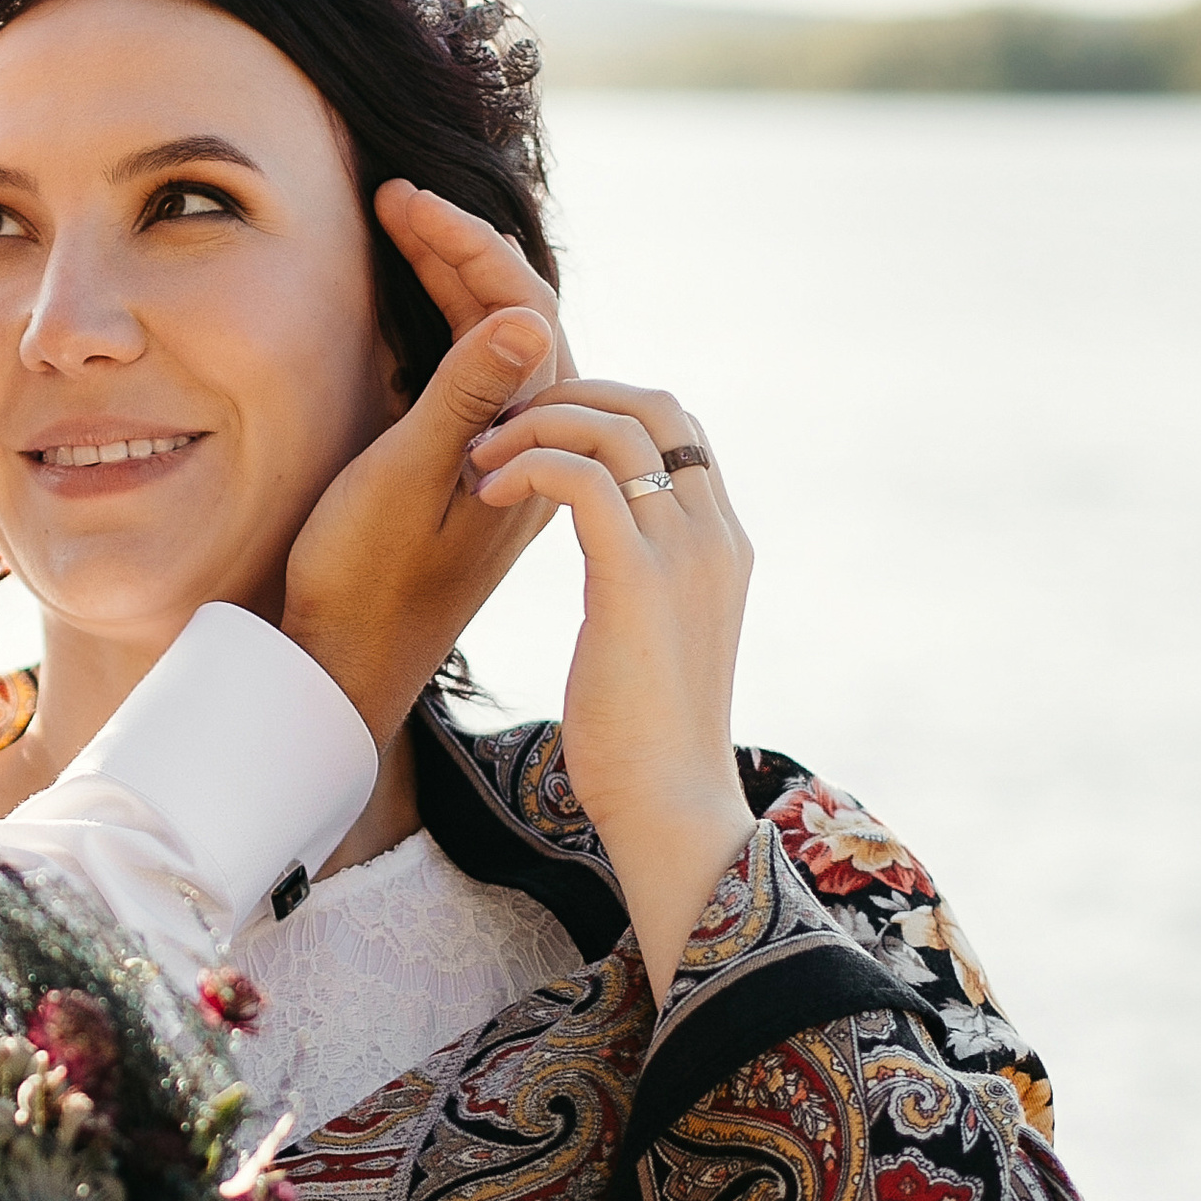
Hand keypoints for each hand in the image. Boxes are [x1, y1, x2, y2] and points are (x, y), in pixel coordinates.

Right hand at [281, 187, 571, 744]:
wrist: (342, 667)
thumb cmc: (363, 582)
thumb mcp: (405, 482)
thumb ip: (466, 398)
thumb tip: (532, 317)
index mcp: (534, 447)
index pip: (525, 312)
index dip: (465, 245)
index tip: (402, 203)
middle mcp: (533, 447)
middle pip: (516, 316)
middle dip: (457, 248)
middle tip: (391, 197)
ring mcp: (504, 457)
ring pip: (494, 341)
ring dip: (449, 278)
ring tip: (396, 225)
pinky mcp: (472, 470)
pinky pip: (473, 373)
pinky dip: (441, 322)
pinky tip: (407, 294)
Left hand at [469, 377, 754, 983]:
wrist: (668, 804)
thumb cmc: (645, 739)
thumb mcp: (655, 641)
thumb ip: (647, 588)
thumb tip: (618, 577)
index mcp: (722, 543)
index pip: (678, 428)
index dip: (606, 409)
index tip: (537, 433)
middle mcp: (714, 533)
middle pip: (654, 406)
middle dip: (571, 396)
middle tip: (500, 425)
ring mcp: (682, 551)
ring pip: (615, 429)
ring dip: (537, 424)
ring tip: (478, 455)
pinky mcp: (635, 578)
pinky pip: (581, 478)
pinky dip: (528, 463)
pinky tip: (484, 490)